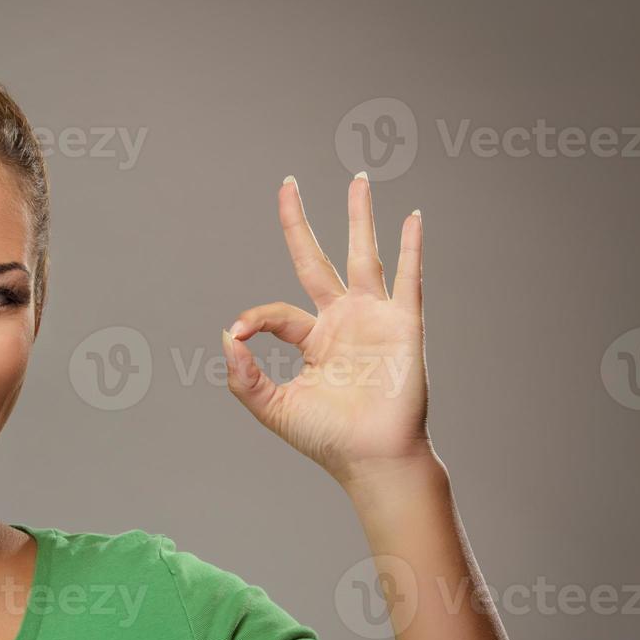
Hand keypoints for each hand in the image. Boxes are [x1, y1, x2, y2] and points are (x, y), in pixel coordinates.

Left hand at [222, 174, 436, 488]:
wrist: (372, 459)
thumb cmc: (327, 438)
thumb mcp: (272, 407)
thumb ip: (243, 377)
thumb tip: (227, 335)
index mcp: (312, 339)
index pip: (277, 312)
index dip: (255, 319)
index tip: (240, 333)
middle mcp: (342, 321)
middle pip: (316, 259)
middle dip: (300, 223)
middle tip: (288, 183)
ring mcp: (374, 318)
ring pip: (363, 256)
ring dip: (360, 218)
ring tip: (358, 180)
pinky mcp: (404, 325)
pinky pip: (408, 278)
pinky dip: (411, 248)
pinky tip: (412, 218)